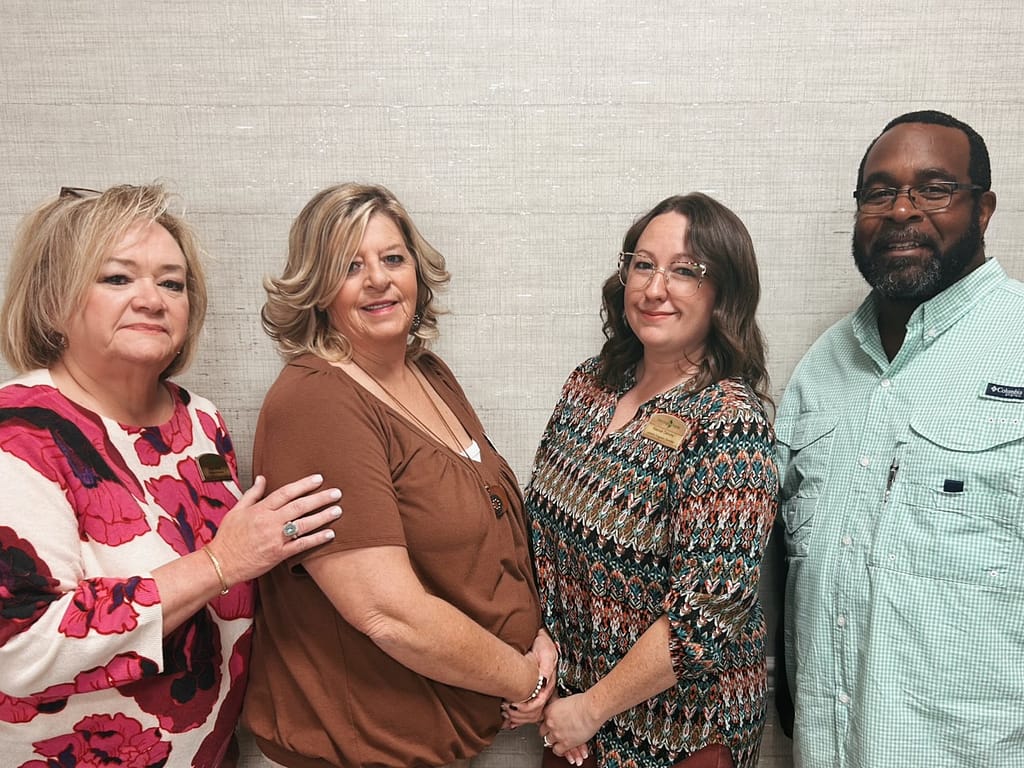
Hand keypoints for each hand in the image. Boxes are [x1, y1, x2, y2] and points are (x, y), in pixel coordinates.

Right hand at [207, 474, 341, 586]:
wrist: (221, 563)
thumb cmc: (228, 537)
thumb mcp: (236, 510)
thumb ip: (252, 494)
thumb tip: (262, 478)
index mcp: (260, 510)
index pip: (286, 492)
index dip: (304, 484)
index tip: (318, 479)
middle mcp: (269, 522)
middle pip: (299, 506)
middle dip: (320, 498)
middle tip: (336, 493)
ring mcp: (275, 539)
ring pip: (304, 525)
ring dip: (323, 517)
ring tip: (338, 510)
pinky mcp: (279, 554)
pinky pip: (301, 545)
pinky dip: (317, 539)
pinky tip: (330, 534)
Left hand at [501, 630, 557, 725]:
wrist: (539, 641)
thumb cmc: (543, 646)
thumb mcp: (546, 653)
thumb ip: (546, 668)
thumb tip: (542, 681)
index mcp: (548, 684)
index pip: (539, 703)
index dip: (525, 707)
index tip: (512, 705)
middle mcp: (544, 691)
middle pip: (534, 713)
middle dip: (519, 715)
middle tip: (505, 709)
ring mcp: (538, 693)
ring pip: (531, 715)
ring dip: (517, 717)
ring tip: (504, 712)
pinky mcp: (532, 694)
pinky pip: (527, 712)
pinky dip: (516, 718)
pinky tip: (508, 720)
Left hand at [540, 691, 601, 758]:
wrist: (591, 709)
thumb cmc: (583, 702)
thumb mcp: (565, 700)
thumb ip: (558, 706)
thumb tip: (559, 708)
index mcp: (549, 710)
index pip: (542, 720)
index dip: (547, 722)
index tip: (551, 723)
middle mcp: (550, 723)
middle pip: (543, 731)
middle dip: (549, 732)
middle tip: (555, 732)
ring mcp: (557, 734)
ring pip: (549, 741)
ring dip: (555, 741)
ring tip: (561, 739)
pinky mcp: (565, 743)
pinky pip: (557, 751)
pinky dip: (560, 750)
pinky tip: (564, 748)